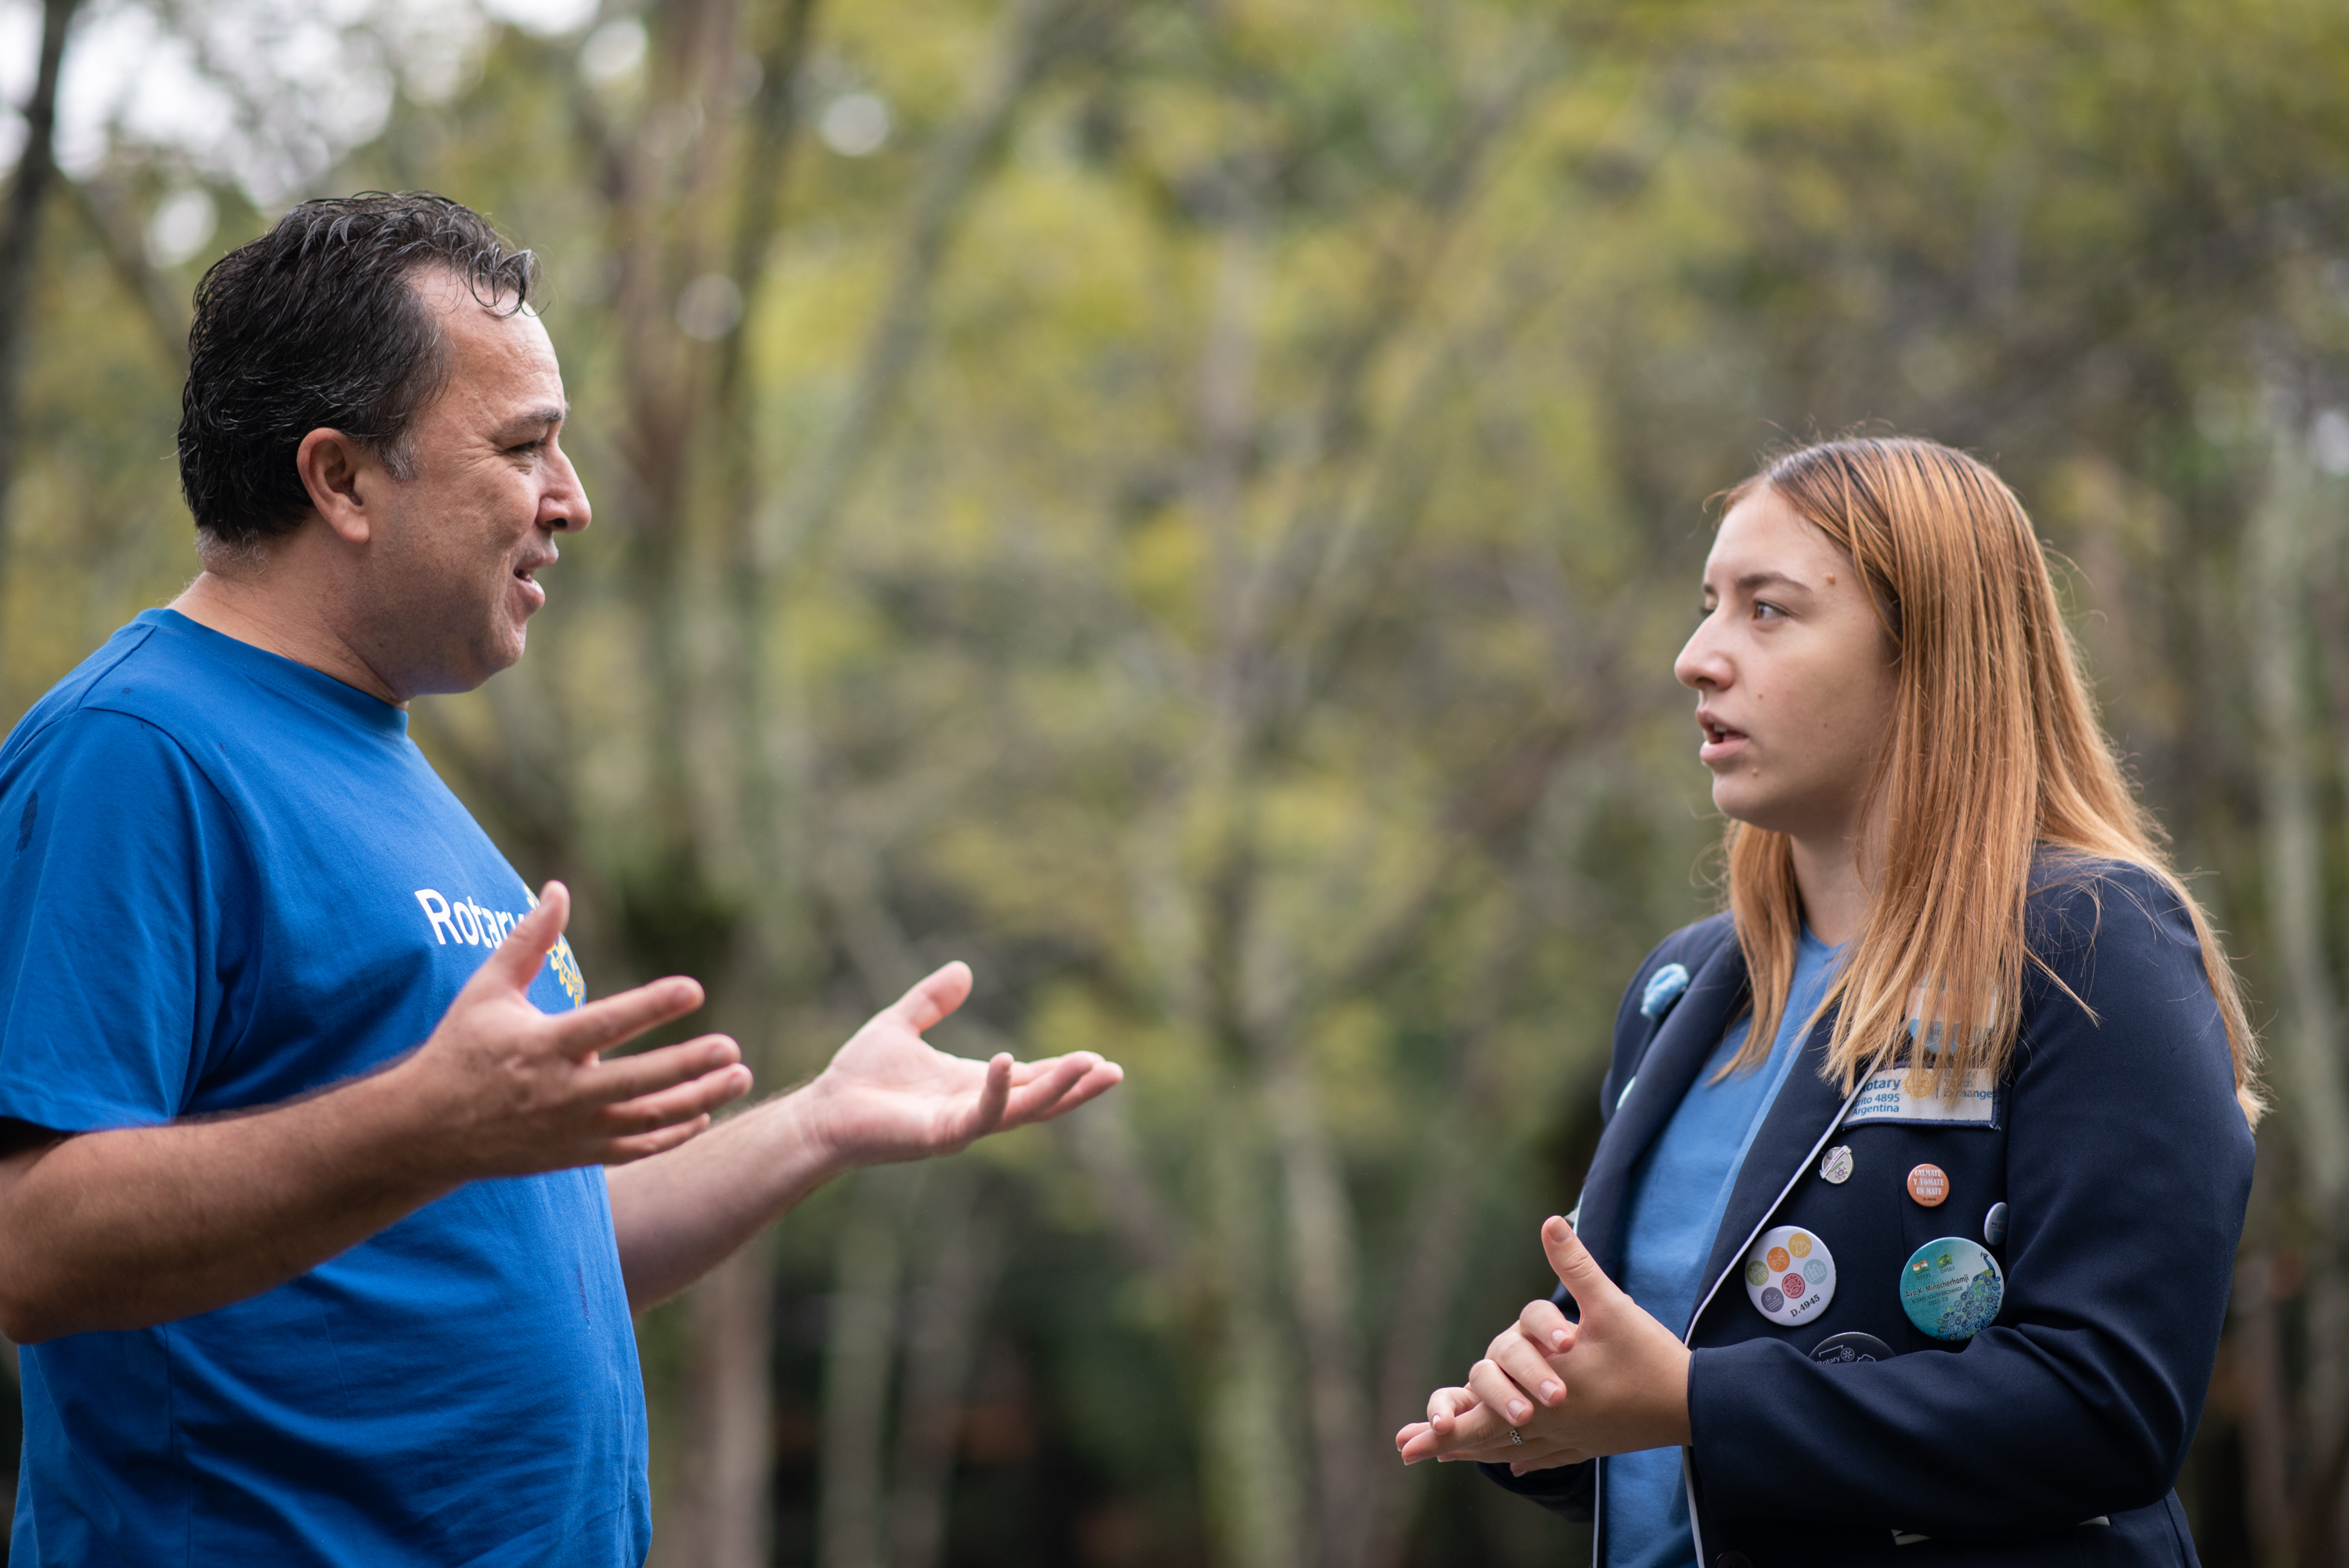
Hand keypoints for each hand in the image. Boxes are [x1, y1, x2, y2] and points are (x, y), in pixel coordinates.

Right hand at [394, 881, 752, 1177]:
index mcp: (540, 1046)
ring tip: (739, 1076)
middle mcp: (560, 1093)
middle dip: (687, 1067)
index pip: (604, 1024)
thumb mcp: (487, 990)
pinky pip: (633, 1149)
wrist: (427, 1130)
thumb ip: (528, 940)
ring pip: (644, 1120)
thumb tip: (558, 887)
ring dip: (697, 1100)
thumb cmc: (462, 1047)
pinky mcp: (575, 1155)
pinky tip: (704, 1113)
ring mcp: (570, 1130)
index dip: (650, 1007)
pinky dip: (671, 1134)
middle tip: (732, 1049)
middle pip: (636, 1082)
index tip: (694, 988)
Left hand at [799, 962, 1123, 1166]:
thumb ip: (932, 1000)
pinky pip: (981, 1115)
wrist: (823, 1111)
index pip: (1030, 1080)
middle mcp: (974, 1108)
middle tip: (1115, 1072)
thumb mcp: (902, 1025)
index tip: (1099, 1060)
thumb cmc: (858, 1077)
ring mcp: (961, 1124)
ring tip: (1091, 1066)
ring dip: (1058, 1090)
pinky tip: (1010, 1062)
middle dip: (1077, 1088)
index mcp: (972, 1086)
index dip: (1064, 1071)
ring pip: (1022, 1110)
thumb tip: (963, 968)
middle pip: (1039, 1101)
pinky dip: (999, 1091)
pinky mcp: (941, 1134)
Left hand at [1395, 1214, 1691, 1471]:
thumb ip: (1576, 1266)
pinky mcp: (1593, 1444)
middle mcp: (1553, 1418)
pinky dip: (1526, 1458)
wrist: (1695, 1404)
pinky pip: (1549, 1456)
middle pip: (1490, 1434)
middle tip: (1409, 1452)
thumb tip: (1550, 1221)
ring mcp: (1573, 1436)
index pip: (1484, 1407)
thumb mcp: (1610, 1305)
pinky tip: (1516, 1465)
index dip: (1447, 1422)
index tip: (1411, 1437)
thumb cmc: (1649, 1355)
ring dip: (1477, 1452)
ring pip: (1515, 1448)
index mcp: (1548, 1389)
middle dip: (1449, 1441)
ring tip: (1446, 1457)